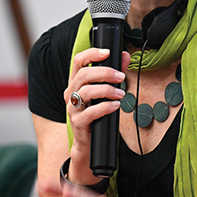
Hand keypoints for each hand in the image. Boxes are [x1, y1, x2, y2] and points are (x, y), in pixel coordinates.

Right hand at [64, 47, 128, 164]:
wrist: (89, 143)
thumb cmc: (97, 116)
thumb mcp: (105, 93)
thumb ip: (114, 74)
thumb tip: (126, 56)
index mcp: (76, 83)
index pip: (78, 61)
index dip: (91, 54)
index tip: (107, 52)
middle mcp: (71, 93)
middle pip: (84, 74)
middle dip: (105, 72)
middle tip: (121, 76)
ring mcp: (72, 108)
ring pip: (86, 92)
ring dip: (107, 90)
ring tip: (121, 93)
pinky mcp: (78, 122)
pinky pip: (90, 112)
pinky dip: (105, 107)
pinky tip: (115, 106)